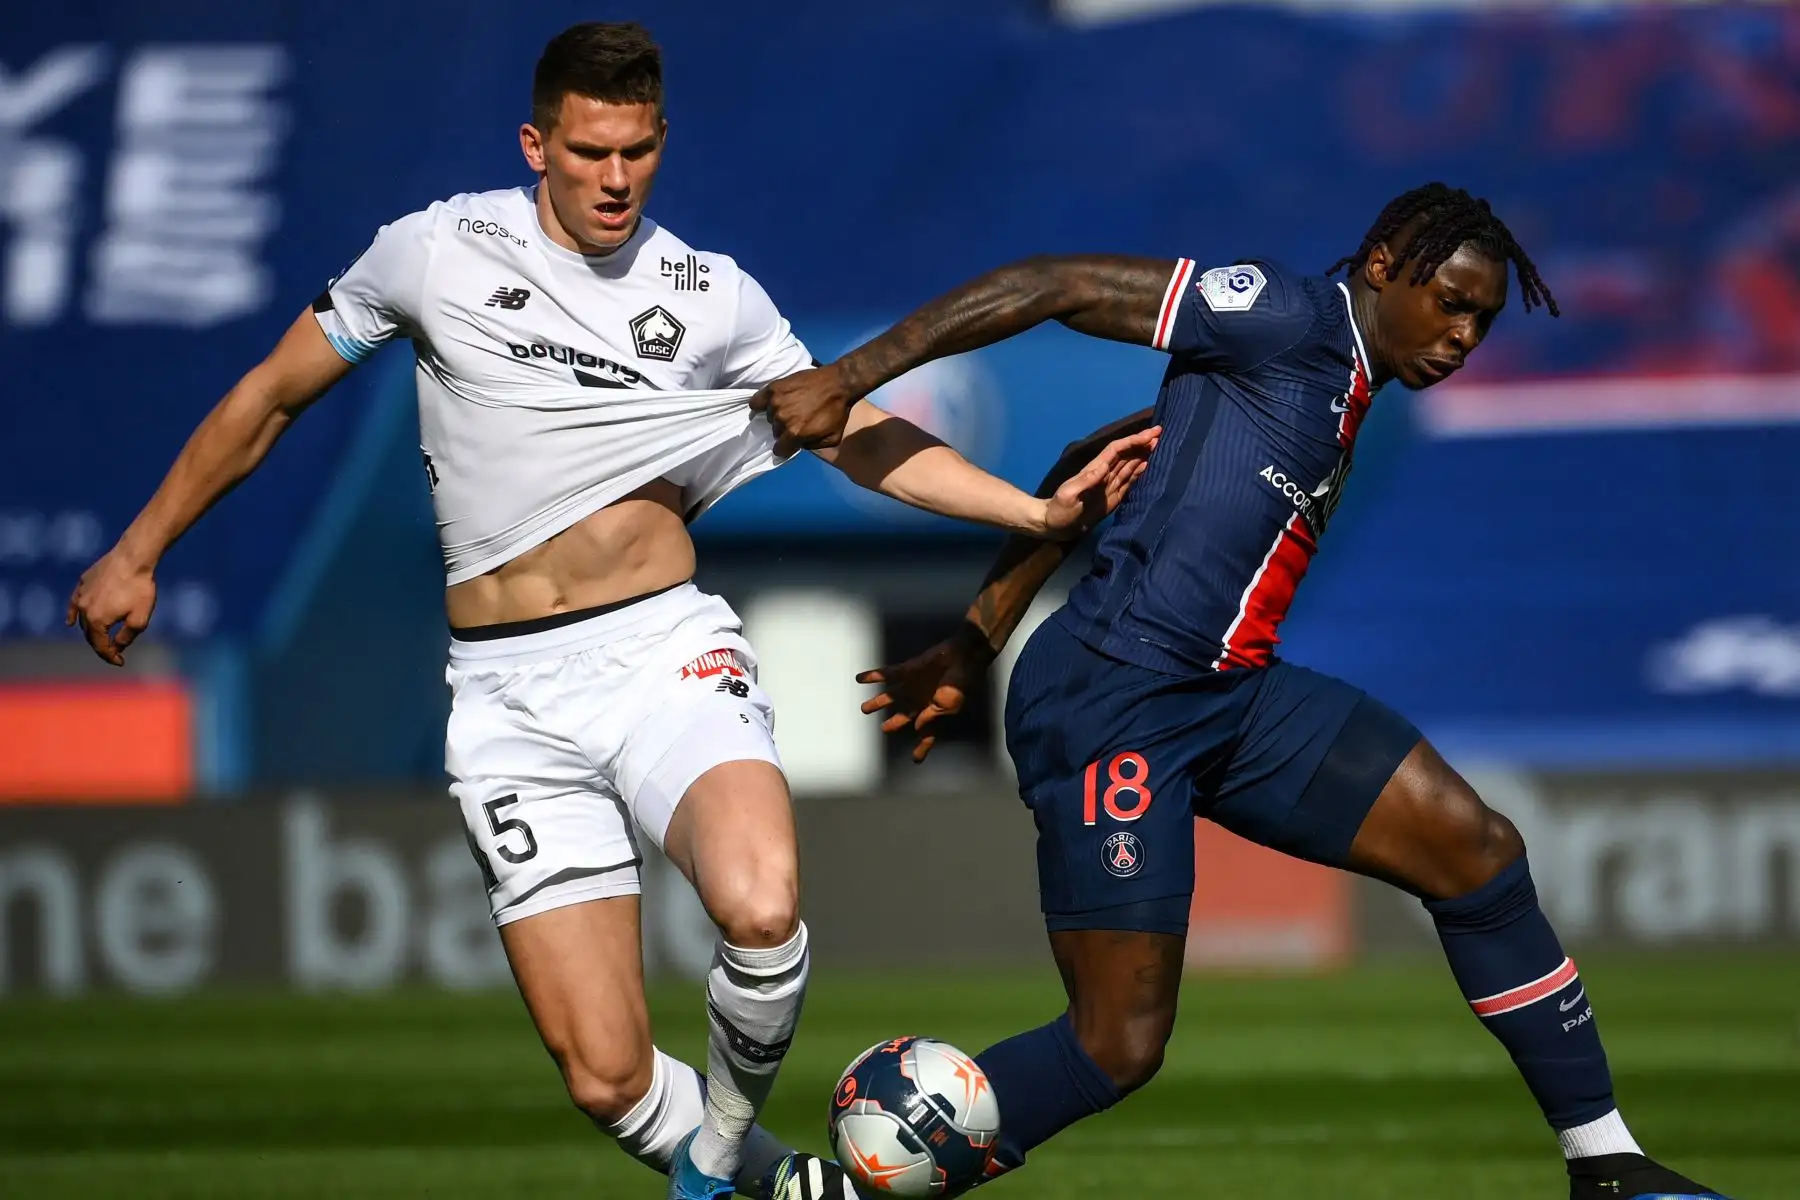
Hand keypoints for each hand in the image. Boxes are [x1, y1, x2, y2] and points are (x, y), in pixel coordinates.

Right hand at [66, 548, 156, 665]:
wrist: (133, 558)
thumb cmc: (140, 588)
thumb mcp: (140, 618)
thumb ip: (127, 636)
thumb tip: (118, 647)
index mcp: (97, 621)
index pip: (100, 646)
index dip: (110, 656)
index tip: (120, 662)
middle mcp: (83, 609)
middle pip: (90, 634)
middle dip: (101, 645)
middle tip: (113, 651)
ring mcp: (81, 595)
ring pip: (82, 619)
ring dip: (90, 631)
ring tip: (100, 638)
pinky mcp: (82, 583)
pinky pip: (74, 603)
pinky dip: (72, 614)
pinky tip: (70, 621)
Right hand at [749, 364, 856, 456]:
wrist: (839, 383)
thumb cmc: (837, 411)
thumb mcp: (832, 438)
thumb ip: (813, 446)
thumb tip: (800, 444)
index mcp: (795, 433)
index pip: (779, 450)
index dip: (787, 447)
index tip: (792, 442)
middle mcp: (782, 419)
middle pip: (775, 432)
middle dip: (785, 430)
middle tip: (796, 420)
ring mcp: (776, 402)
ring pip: (769, 416)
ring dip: (777, 415)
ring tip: (790, 408)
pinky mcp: (774, 388)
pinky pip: (757, 401)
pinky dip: (760, 403)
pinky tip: (769, 402)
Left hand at [857, 623, 995, 762]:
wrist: (964, 654)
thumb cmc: (961, 681)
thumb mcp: (950, 703)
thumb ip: (932, 715)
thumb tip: (917, 726)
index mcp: (935, 712)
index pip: (927, 734)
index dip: (922, 748)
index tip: (915, 760)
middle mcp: (922, 700)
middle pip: (904, 716)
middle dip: (893, 723)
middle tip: (883, 729)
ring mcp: (914, 685)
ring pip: (891, 697)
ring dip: (877, 702)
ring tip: (864, 709)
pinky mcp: (908, 670)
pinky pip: (887, 674)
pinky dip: (873, 676)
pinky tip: (859, 678)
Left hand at [1039, 426, 1160, 539]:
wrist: (1055, 527)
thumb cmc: (1058, 511)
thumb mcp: (1068, 495)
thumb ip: (1086, 481)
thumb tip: (1105, 467)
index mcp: (1095, 470)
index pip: (1117, 450)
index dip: (1133, 440)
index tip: (1151, 433)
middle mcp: (1105, 474)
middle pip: (1127, 454)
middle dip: (1143, 444)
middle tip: (1161, 435)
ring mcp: (1109, 485)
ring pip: (1130, 465)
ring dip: (1144, 455)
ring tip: (1160, 447)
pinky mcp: (1113, 498)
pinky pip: (1129, 481)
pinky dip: (1140, 472)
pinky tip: (1149, 466)